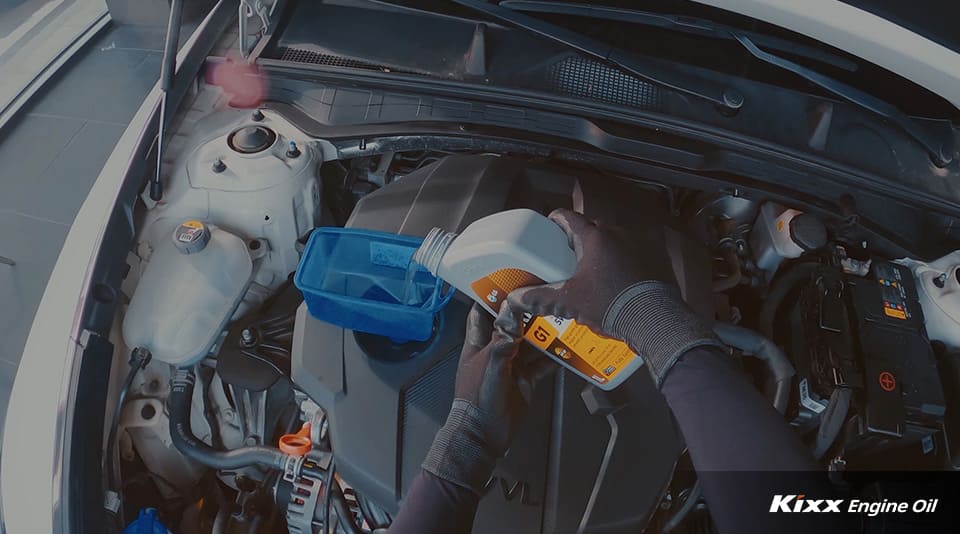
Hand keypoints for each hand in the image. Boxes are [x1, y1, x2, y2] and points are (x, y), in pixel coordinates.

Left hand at [422, 304, 553, 493]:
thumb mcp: (490, 368)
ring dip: (544, 334)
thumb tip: (512, 316)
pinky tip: (568, 349)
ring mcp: (512, 366)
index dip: (491, 298)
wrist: (484, 436)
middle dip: (527, 313)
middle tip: (546, 297)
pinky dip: (554, 358)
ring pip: (530, 344)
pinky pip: (542, 365)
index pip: (481, 314)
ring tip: (563, 319)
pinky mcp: (525, 381)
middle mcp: (496, 352)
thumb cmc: (478, 401)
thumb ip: (502, 343)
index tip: (507, 281)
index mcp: (478, 346)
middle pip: (512, 326)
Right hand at [495, 208, 675, 333]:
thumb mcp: (569, 301)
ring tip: (584, 269)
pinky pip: (624, 253)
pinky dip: (614, 261)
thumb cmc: (609, 303)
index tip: (547, 227)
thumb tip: (515, 298)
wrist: (652, 318)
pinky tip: (608, 280)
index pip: (568, 217)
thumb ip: (540, 298)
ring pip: (608, 241)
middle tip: (562, 254)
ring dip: (596, 250)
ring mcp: (634, 246)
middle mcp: (615, 235)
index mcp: (594, 237)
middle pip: (589, 228)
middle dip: (575, 238)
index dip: (554, 220)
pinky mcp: (648, 259)